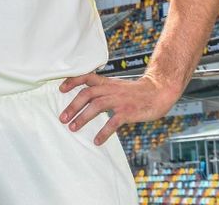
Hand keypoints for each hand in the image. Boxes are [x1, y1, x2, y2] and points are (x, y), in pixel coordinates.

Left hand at [59, 72, 180, 145]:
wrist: (159, 91)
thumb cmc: (135, 92)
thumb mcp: (116, 86)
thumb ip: (102, 90)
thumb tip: (85, 99)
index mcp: (106, 82)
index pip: (86, 77)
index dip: (72, 81)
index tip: (60, 89)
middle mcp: (110, 89)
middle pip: (86, 94)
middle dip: (72, 106)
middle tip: (62, 118)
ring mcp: (119, 100)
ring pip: (96, 106)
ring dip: (82, 118)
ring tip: (73, 128)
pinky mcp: (128, 112)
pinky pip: (112, 122)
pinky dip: (103, 132)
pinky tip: (97, 141)